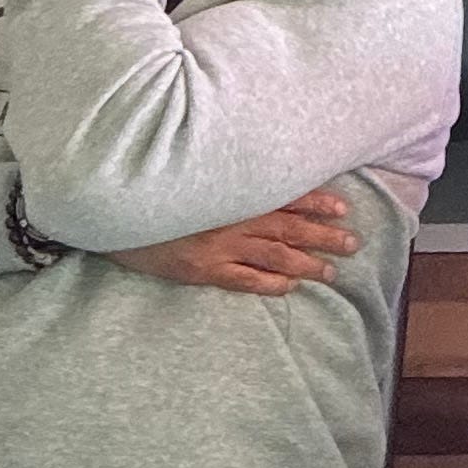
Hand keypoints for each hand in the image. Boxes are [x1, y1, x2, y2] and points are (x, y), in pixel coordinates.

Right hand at [102, 191, 357, 296]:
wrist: (113, 208)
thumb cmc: (155, 190)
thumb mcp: (194, 178)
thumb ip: (226, 180)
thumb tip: (259, 180)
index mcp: (233, 192)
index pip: (285, 194)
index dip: (316, 201)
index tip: (342, 206)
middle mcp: (232, 216)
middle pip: (289, 227)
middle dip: (324, 236)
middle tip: (353, 243)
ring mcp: (219, 244)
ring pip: (274, 256)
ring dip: (306, 265)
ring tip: (330, 274)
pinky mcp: (202, 269)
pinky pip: (243, 279)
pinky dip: (268, 284)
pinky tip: (287, 289)